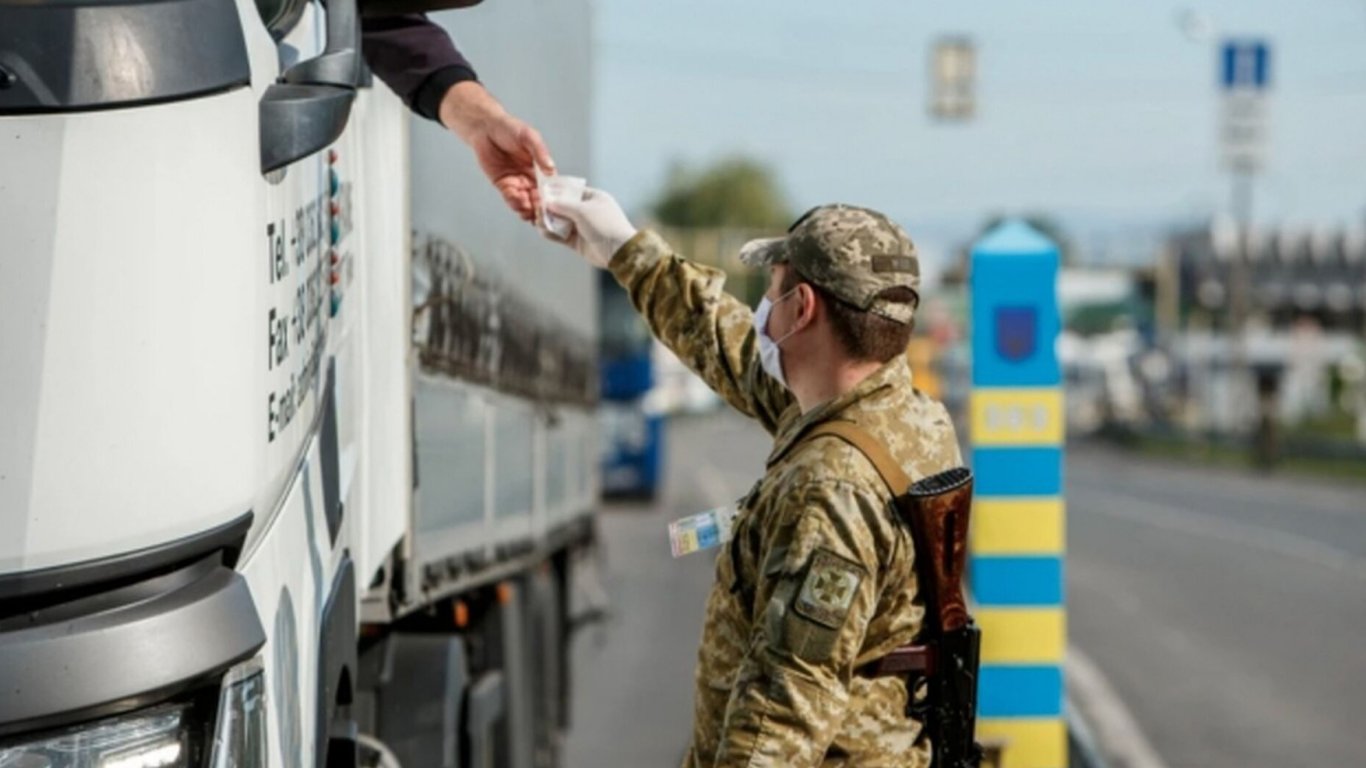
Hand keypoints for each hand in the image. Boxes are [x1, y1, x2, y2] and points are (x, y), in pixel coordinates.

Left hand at [439, 82, 554, 221]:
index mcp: (541, 167)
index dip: (553, 196)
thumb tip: (551, 169)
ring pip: (526, 201)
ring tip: (530, 210)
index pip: (551, 186)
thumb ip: (540, 152)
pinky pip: (511, 198)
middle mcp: (531, 177)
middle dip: (540, 207)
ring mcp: (517, 182)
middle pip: (539, 198)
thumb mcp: (529, 136)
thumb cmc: (509, 128)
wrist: (485, 127)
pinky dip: (515, 203)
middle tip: (542, 212)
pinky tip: (519, 203)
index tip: (555, 203)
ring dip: (529, 208)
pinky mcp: (503, 185)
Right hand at [543, 188, 636, 268]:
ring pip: (560, 221)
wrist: (618, 251)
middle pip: (563, 207)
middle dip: (549, 208)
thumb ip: (563, 205)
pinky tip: (543, 231)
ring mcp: (582, 227)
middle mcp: (587, 211)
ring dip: (548, 221)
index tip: (542, 191)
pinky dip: (551, 233)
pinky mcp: (577, 241)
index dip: (556, 191)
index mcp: (593, 198)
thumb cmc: (605, 225)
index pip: (571, 191)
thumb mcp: (583, 210)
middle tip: (537, 209)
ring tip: (538, 221)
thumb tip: (546, 202)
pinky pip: (560, 235)